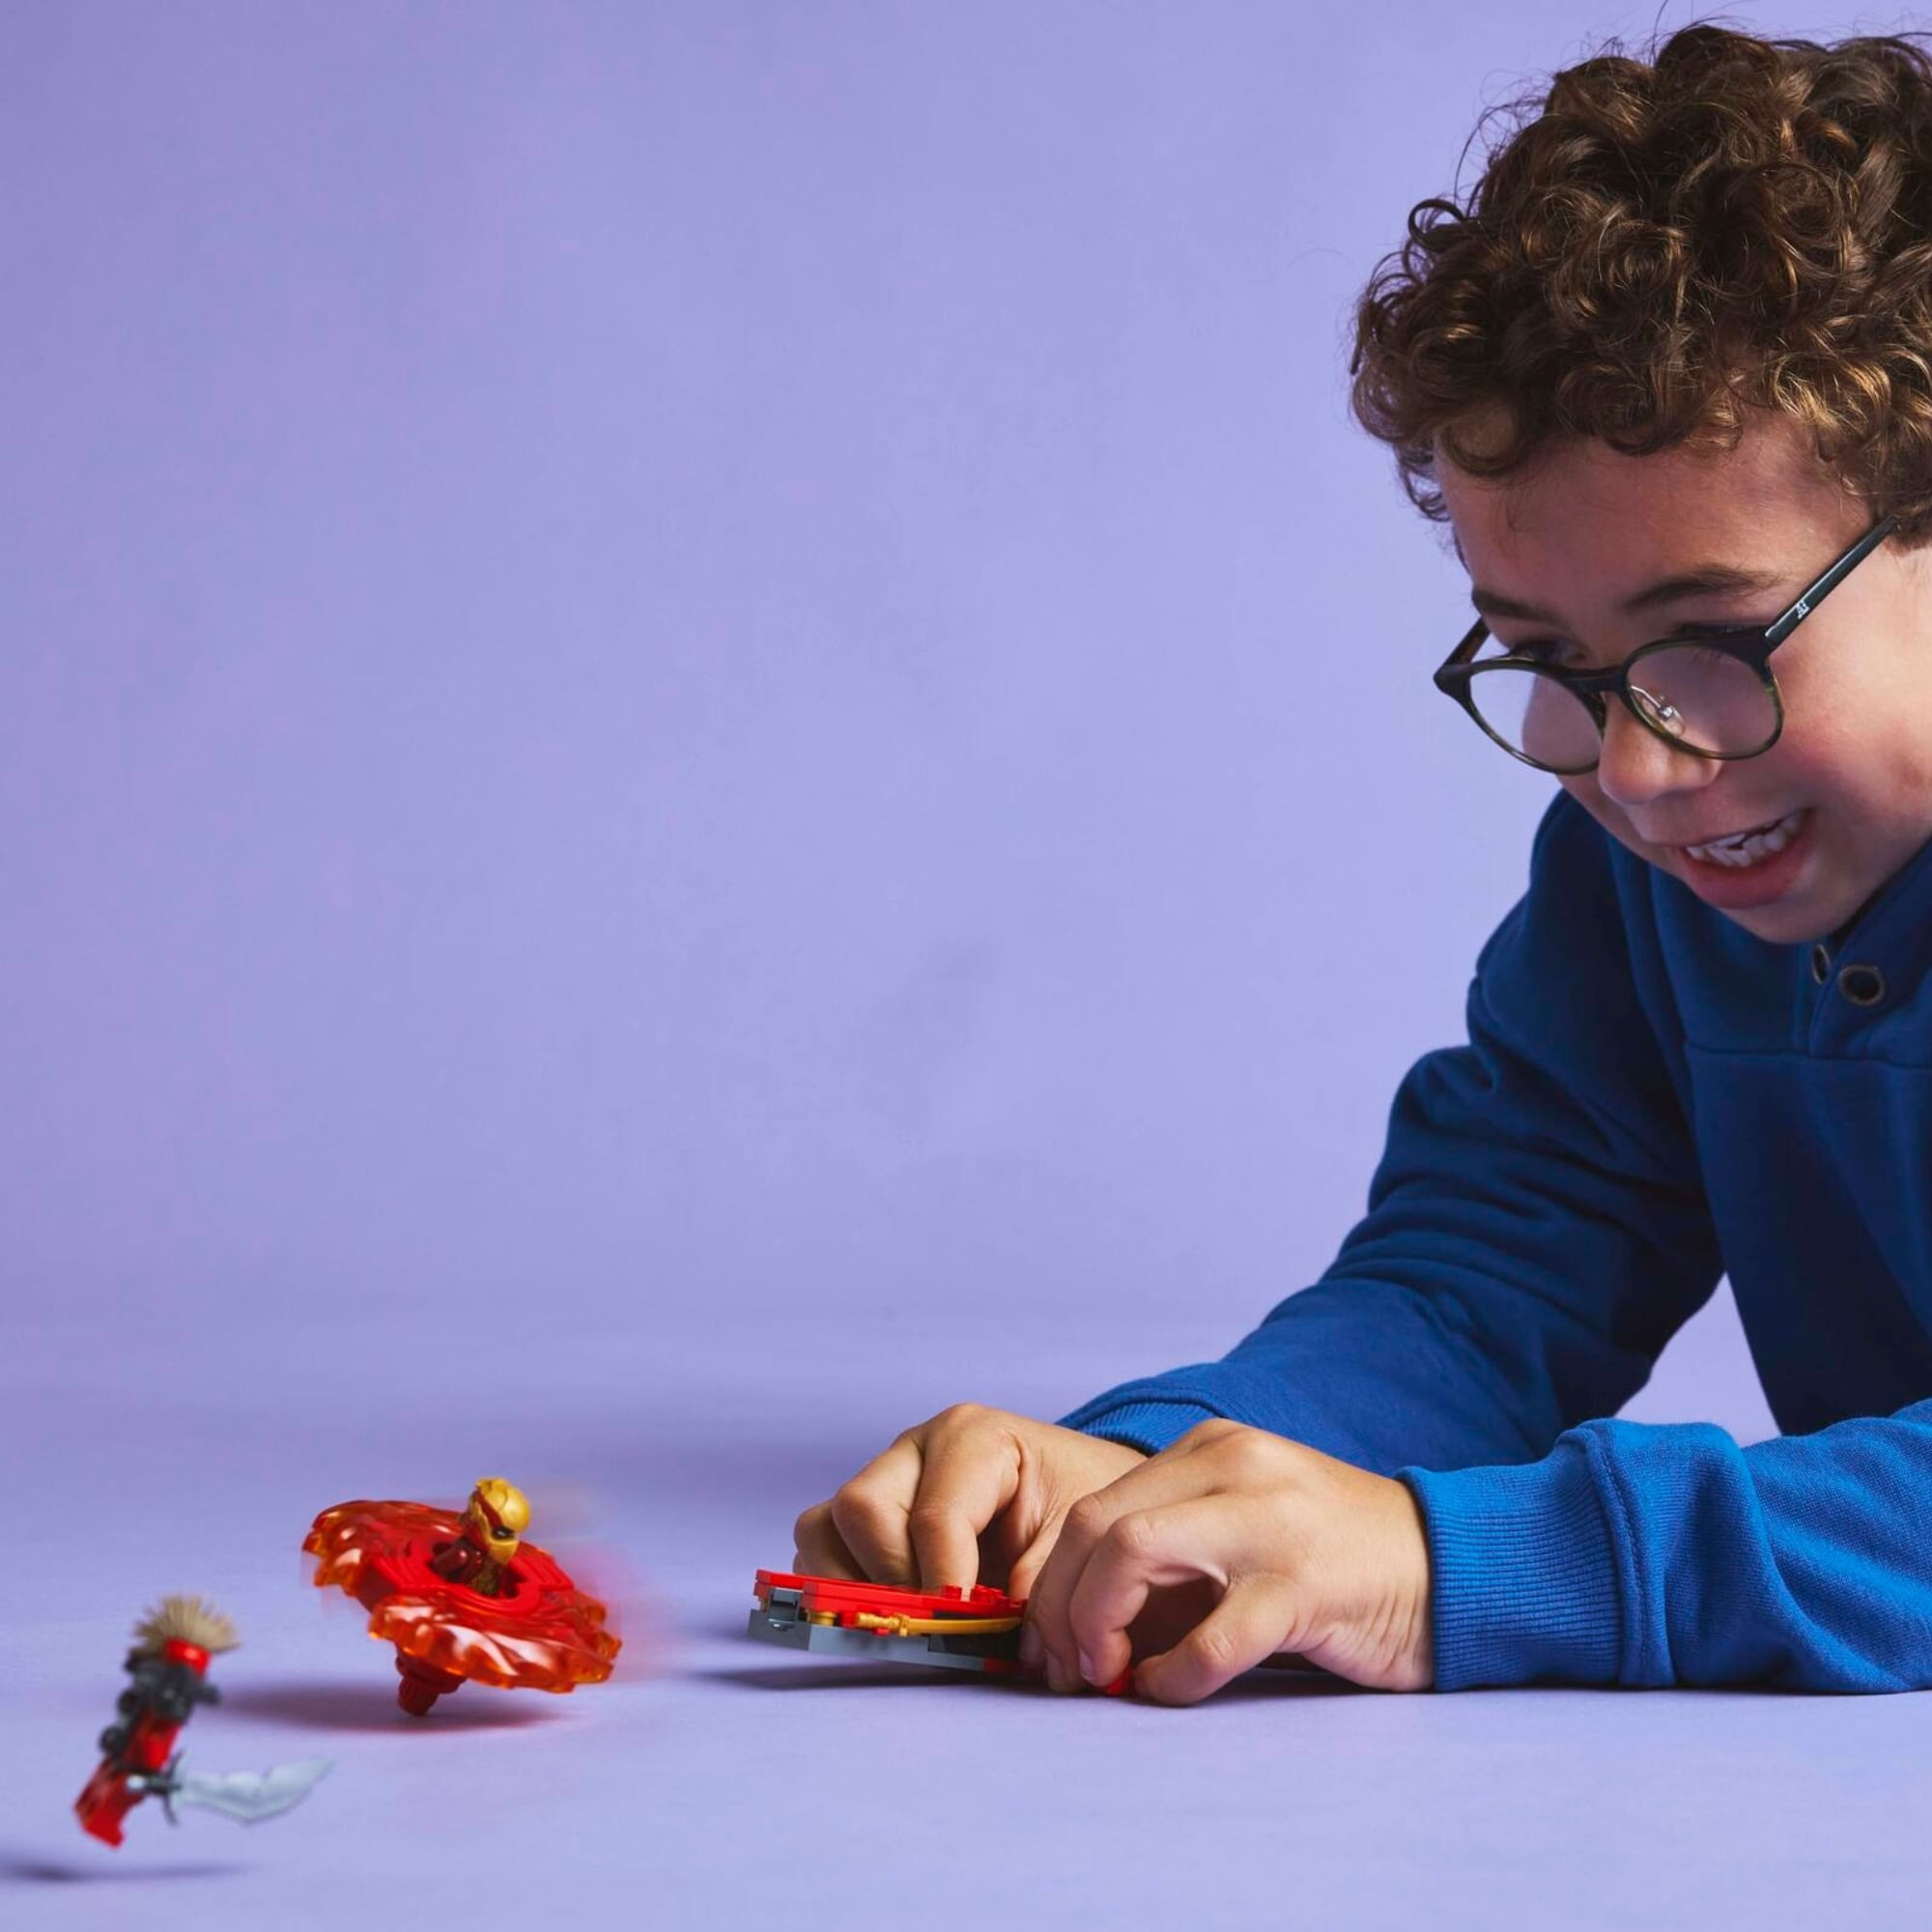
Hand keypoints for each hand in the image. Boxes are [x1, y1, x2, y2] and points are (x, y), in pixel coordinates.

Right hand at [793, 1404, 1146, 1595]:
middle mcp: (915, 1450)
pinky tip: (892, 1613)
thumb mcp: (1078, 1537)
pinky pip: (820, 1550)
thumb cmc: (1079, 1507)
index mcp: (974, 1437)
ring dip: (853, 1586)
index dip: (944, 1583)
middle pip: (862, 1508)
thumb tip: (987, 1634)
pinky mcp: (862, 1517)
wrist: (1079, 1495)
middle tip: (937, 1624)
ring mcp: (883, 1480)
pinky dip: (840, 1589)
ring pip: (824, 1528)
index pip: (936, 1513)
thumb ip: (1039, 1583)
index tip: (964, 1630)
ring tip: (910, 1620)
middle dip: (893, 1580)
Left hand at [1022, 1418, 1432, 1703]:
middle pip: (1096, 1525)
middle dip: (1061, 1607)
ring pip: (1132, 1552)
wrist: (1452, 1569)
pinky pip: (1212, 1635)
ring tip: (1106, 1675)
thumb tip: (1077, 1619)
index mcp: (1212, 1449)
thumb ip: (1173, 1547)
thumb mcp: (1244, 1524)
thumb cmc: (1335, 1565)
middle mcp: (1234, 1465)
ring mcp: (1270, 1520)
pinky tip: (1170, 1691)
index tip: (1053, 1644)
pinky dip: (1173, 1675)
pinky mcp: (1307, 1584)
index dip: (1055, 1583)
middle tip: (1066, 1669)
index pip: (1094, 1507)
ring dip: (1097, 1627)